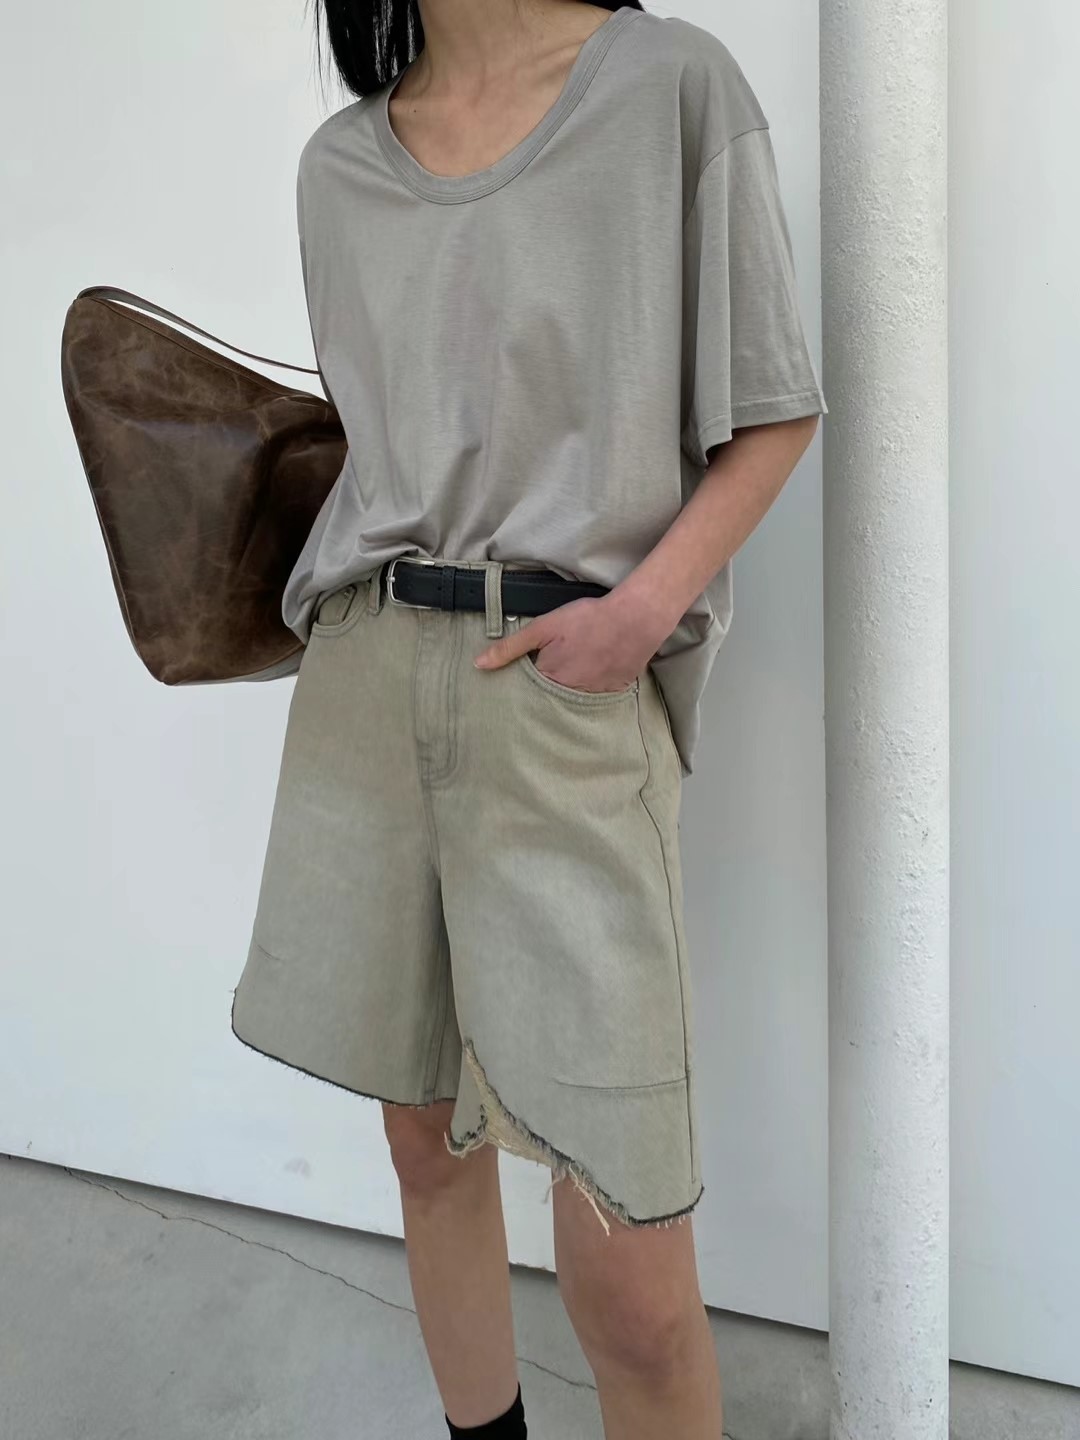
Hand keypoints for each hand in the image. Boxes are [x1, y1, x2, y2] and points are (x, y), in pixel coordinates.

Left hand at [474, 593, 665, 691]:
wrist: (634, 618)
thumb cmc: (587, 619)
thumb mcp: (543, 627)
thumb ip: (510, 648)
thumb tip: (479, 665)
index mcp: (549, 680)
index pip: (529, 690)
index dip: (527, 680)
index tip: (530, 671)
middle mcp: (570, 694)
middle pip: (552, 697)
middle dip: (549, 688)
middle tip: (559, 665)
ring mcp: (595, 695)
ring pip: (575, 698)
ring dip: (572, 688)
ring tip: (578, 667)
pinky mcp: (614, 691)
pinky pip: (598, 695)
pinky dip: (594, 685)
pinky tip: (597, 669)